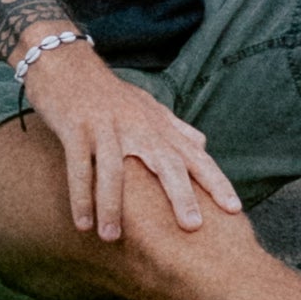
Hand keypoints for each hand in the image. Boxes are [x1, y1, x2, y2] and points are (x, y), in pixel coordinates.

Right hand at [18, 36, 240, 241]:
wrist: (65, 62)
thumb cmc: (108, 93)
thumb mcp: (147, 106)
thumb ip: (175, 128)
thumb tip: (203, 145)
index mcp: (158, 125)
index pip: (194, 155)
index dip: (216, 181)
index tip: (235, 209)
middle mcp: (137, 126)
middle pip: (165, 162)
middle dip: (181, 195)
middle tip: (193, 227)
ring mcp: (106, 126)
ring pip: (115, 170)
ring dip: (113, 206)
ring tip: (113, 237)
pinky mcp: (76, 127)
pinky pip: (79, 166)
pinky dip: (80, 196)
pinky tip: (82, 224)